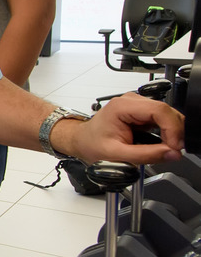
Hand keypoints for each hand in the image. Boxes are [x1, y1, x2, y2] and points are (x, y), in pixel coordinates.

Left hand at [56, 94, 183, 162]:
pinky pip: (161, 120)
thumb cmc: (90, 144)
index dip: (173, 129)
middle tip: (173, 151)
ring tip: (166, 149)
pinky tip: (161, 144)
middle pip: (165, 111)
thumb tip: (171, 153)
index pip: (159, 110)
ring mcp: (136, 105)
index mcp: (122, 107)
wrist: (81, 141)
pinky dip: (166, 132)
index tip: (175, 146)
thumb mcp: (116, 155)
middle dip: (174, 132)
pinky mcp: (141, 113)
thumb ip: (146, 155)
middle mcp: (130, 101)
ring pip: (166, 115)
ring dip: (171, 133)